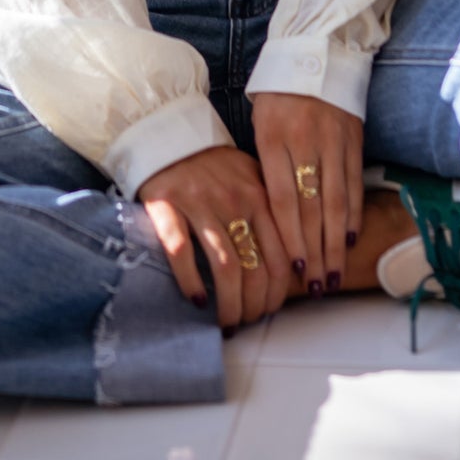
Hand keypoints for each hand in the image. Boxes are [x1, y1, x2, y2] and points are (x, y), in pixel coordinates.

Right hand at [137, 145, 291, 329]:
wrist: (169, 136)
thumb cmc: (215, 166)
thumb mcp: (251, 180)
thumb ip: (271, 213)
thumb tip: (294, 265)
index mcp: (260, 196)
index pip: (281, 256)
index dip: (278, 292)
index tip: (270, 311)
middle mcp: (234, 200)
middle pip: (255, 267)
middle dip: (254, 305)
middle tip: (247, 322)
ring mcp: (200, 203)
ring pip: (224, 266)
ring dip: (229, 303)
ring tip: (227, 322)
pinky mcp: (166, 205)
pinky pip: (181, 252)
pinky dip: (191, 281)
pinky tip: (196, 300)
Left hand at [251, 93, 364, 294]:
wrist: (316, 50)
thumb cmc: (278, 93)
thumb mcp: (260, 123)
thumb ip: (266, 166)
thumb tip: (269, 217)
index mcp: (273, 139)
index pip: (282, 198)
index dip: (289, 237)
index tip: (293, 269)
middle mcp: (305, 142)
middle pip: (311, 208)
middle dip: (314, 252)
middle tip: (315, 286)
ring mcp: (333, 141)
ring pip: (336, 201)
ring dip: (336, 242)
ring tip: (333, 274)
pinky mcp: (354, 139)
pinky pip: (354, 183)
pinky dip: (353, 213)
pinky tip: (350, 238)